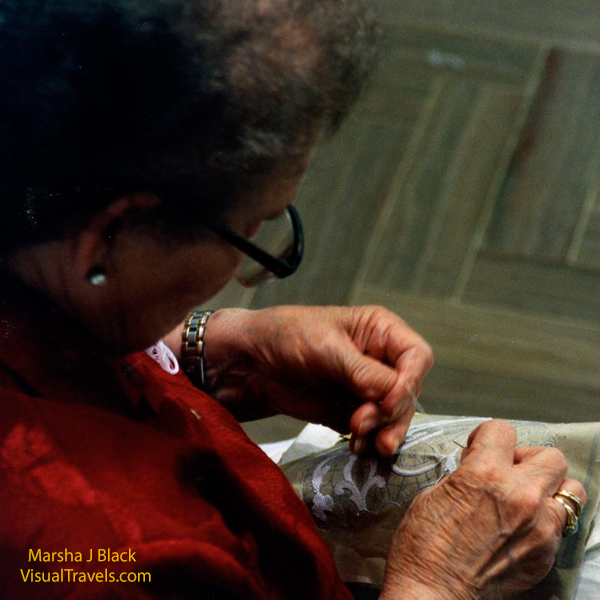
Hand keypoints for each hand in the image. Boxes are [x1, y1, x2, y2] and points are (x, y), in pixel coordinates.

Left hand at [183, 305, 432, 455]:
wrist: (249, 364)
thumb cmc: (285, 336)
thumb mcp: (325, 347)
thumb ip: (361, 371)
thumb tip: (394, 394)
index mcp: (380, 331)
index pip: (417, 356)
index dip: (410, 381)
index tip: (388, 403)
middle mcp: (380, 359)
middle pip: (409, 391)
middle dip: (393, 412)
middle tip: (365, 425)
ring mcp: (366, 388)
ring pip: (395, 415)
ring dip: (385, 432)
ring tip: (363, 443)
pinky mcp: (351, 411)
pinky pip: (373, 430)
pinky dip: (369, 441)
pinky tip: (356, 446)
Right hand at [380, 420, 586, 599]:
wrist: (432, 594)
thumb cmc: (422, 543)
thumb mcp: (435, 491)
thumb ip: (467, 472)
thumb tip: (480, 465)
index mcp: (484, 473)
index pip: (503, 429)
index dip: (487, 437)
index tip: (478, 449)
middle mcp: (520, 495)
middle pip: (550, 456)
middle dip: (527, 458)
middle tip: (507, 472)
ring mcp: (539, 527)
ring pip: (570, 490)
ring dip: (547, 489)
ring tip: (524, 500)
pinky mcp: (546, 554)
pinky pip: (560, 525)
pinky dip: (543, 521)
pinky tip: (518, 530)